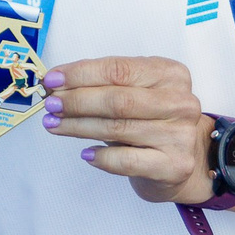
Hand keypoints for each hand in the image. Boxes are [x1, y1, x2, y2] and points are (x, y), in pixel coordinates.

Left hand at [42, 55, 213, 205]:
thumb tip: (54, 84)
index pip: (118, 69)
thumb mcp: (133, 93)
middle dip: (76, 101)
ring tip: (54, 125)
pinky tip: (86, 153)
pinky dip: (101, 156)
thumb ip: (101, 85)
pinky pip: (127, 160)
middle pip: (117, 99)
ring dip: (78, 126)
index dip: (80, 74)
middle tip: (50, 105)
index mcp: (170, 74)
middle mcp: (181, 102)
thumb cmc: (150, 121)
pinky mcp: (174, 165)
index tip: (51, 81)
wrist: (184, 160)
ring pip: (118, 128)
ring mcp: (180, 135)